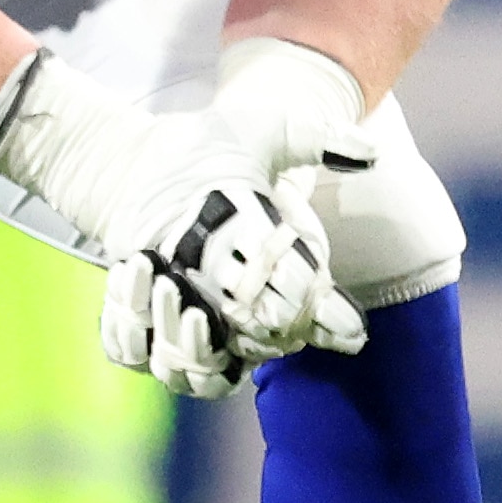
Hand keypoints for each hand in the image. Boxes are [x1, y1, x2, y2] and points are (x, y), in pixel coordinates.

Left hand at [0, 51, 363, 395]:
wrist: (138, 160)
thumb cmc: (207, 149)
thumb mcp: (263, 132)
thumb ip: (316, 139)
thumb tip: (371, 154)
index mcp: (278, 269)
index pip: (300, 308)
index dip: (292, 302)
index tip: (267, 268)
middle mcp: (241, 307)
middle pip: (257, 348)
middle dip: (241, 321)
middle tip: (216, 282)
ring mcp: (193, 322)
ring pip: (199, 370)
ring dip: (183, 337)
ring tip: (167, 278)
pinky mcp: (143, 325)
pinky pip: (137, 356)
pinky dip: (130, 328)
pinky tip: (132, 269)